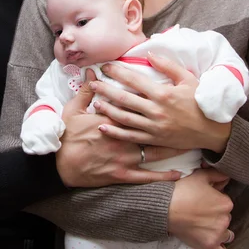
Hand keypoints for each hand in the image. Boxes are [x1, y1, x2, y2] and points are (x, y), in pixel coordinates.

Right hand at [57, 70, 182, 187]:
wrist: (59, 165)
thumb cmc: (66, 136)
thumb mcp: (73, 109)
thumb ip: (86, 91)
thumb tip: (93, 72)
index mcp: (113, 120)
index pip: (136, 107)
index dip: (152, 101)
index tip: (166, 95)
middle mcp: (123, 138)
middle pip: (151, 128)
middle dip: (169, 122)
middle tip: (186, 116)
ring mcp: (124, 158)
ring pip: (154, 151)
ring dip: (172, 147)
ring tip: (189, 141)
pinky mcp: (123, 174)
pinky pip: (147, 176)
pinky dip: (163, 175)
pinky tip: (178, 173)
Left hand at [92, 55, 230, 152]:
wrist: (212, 131)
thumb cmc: (200, 102)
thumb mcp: (188, 79)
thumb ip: (168, 66)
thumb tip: (149, 54)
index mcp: (163, 94)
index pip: (134, 80)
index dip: (117, 72)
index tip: (106, 66)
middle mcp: (155, 111)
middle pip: (124, 99)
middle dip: (106, 90)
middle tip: (93, 83)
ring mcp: (153, 127)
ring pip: (124, 118)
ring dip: (107, 110)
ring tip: (94, 103)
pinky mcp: (154, 140)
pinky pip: (130, 136)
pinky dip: (115, 132)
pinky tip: (103, 126)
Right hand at [168, 168, 232, 248]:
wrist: (165, 207)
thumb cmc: (182, 190)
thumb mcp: (200, 176)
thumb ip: (216, 174)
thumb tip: (226, 176)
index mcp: (225, 202)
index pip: (225, 203)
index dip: (214, 201)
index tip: (203, 201)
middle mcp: (225, 219)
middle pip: (225, 218)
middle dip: (216, 216)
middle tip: (200, 213)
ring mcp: (218, 234)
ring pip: (226, 235)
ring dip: (218, 232)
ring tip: (204, 227)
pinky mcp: (209, 246)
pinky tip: (211, 242)